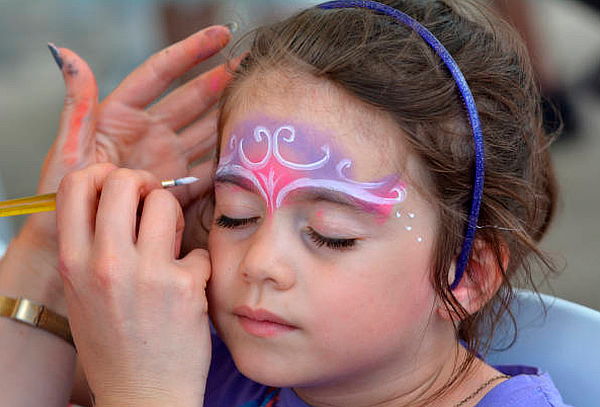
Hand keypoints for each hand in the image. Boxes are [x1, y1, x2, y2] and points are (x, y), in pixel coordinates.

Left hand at [3, 25, 232, 310]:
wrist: (68, 248)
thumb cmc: (60, 200)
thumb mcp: (68, 152)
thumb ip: (77, 106)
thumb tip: (67, 53)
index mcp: (120, 116)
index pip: (161, 73)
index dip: (191, 52)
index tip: (222, 35)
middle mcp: (147, 134)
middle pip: (192, 99)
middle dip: (222, 80)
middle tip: (254, 66)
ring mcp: (165, 161)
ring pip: (204, 131)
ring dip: (229, 118)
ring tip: (258, 103)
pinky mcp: (177, 189)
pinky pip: (206, 171)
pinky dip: (226, 162)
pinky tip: (247, 153)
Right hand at [56, 164, 211, 406]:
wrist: (143, 395)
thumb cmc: (114, 345)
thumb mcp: (83, 294)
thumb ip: (91, 247)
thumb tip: (116, 200)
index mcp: (73, 262)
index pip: (76, 185)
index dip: (101, 175)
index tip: (120, 189)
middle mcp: (105, 263)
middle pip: (122, 179)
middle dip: (143, 184)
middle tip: (152, 205)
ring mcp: (146, 274)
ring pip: (164, 201)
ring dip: (173, 217)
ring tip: (172, 245)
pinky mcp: (185, 286)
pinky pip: (198, 248)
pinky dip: (198, 263)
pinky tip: (190, 285)